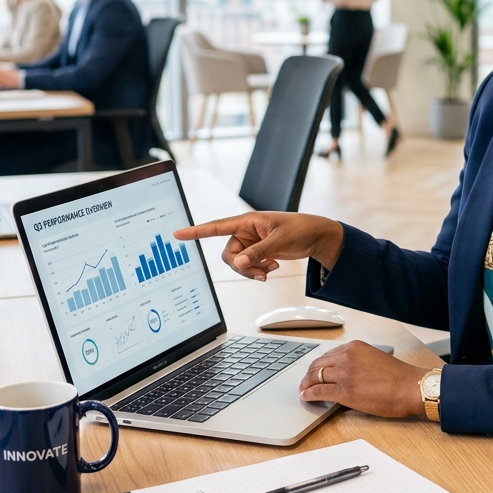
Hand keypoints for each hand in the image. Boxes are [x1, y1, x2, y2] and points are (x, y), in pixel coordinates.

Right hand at [172, 211, 343, 280]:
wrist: (315, 236)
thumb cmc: (300, 230)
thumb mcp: (279, 241)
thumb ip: (258, 253)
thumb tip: (237, 264)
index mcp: (246, 221)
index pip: (216, 226)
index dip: (196, 231)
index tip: (177, 234)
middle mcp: (245, 231)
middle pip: (228, 254)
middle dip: (242, 266)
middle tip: (261, 271)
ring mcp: (250, 243)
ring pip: (238, 263)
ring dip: (251, 270)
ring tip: (270, 270)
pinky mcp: (257, 252)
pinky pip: (247, 266)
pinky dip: (257, 270)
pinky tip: (273, 266)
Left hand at [299, 341, 428, 416]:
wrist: (410, 388)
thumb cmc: (398, 377)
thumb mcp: (374, 359)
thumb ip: (357, 362)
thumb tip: (344, 374)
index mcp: (355, 347)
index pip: (328, 355)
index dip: (318, 365)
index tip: (315, 371)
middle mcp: (347, 356)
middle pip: (318, 364)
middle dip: (308, 374)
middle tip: (305, 382)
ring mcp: (345, 373)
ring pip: (315, 376)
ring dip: (306, 384)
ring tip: (303, 391)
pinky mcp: (344, 391)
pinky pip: (319, 391)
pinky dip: (309, 394)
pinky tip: (307, 397)